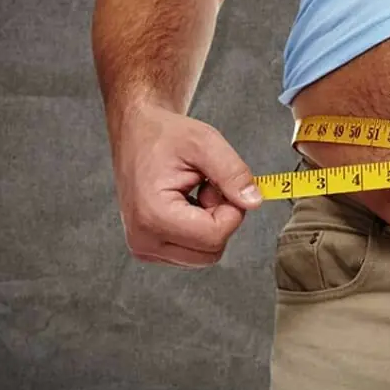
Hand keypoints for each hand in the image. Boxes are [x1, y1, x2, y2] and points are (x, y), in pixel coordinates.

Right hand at [109, 104, 262, 267]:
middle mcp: (144, 239)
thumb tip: (253, 202)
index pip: (215, 237)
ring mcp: (145, 247)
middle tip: (208, 188)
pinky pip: (192, 252)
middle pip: (211, 252)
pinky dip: (199, 230)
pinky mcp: (149, 247)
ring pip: (204, 255)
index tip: (219, 186)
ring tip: (195, 194)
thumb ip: (233, 173)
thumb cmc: (164, 136)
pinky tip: (188, 204)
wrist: (137, 134)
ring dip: (211, 225)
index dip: (231, 211)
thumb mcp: (205, 143)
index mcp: (153, 215)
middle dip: (221, 220)